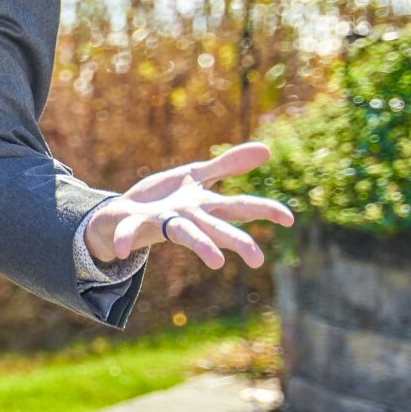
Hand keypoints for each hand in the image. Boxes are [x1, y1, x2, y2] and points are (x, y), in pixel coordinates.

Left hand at [85, 141, 295, 269]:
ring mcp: (164, 222)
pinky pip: (130, 230)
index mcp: (205, 206)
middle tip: (258, 259)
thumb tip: (267, 149)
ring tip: (217, 262)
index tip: (289, 219)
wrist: (124, 212)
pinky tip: (121, 249)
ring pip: (185, 234)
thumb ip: (229, 165)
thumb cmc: (165, 198)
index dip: (265, 210)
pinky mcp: (136, 222)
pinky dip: (126, 238)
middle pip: (218, 228)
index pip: (240, 207)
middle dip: (238, 241)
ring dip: (201, 246)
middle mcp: (189, 218)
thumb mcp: (197, 176)